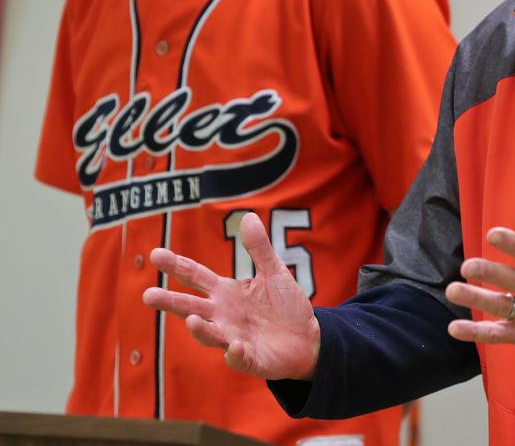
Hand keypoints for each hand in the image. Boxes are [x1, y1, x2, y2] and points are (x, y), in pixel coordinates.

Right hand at [142, 212, 320, 379]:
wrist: (307, 338)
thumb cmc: (285, 305)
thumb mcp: (274, 271)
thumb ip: (259, 247)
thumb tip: (249, 216)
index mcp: (226, 293)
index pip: (195, 276)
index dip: (176, 265)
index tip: (155, 253)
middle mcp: (223, 316)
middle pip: (191, 307)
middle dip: (170, 302)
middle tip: (147, 295)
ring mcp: (233, 338)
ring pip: (210, 334)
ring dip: (200, 329)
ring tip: (190, 320)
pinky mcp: (250, 358)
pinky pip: (239, 357)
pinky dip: (235, 353)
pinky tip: (234, 347)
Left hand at [445, 177, 514, 364]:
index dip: (513, 244)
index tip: (492, 233)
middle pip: (514, 282)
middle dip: (490, 274)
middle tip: (466, 266)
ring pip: (503, 308)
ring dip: (477, 300)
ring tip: (453, 290)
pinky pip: (499, 335)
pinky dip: (476, 332)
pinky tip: (454, 327)